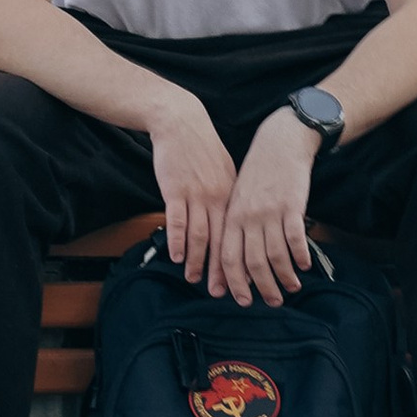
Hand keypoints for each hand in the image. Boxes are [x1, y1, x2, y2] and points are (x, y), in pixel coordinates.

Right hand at [148, 93, 239, 287]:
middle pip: (222, 241)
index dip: (238, 261)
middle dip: (222, 270)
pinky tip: (177, 257)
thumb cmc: (201, 149)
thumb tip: (232, 223)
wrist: (182, 123)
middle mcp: (218, 198)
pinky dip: (178, 241)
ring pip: (200, 235)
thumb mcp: (224, 171)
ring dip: (198, 261)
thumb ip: (228, 198)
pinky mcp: (176, 190)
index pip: (237, 235)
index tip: (240, 282)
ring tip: (195, 280)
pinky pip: (178, 221)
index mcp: (232, 195)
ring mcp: (197, 194)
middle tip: (221, 293)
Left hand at [219, 114, 317, 306]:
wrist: (279, 143)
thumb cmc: (258, 174)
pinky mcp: (292, 206)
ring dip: (285, 277)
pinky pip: (295, 239)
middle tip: (273, 302)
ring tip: (292, 287)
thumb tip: (238, 262)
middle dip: (263, 288)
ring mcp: (270, 212)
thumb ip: (236, 227)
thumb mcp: (238, 197)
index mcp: (232, 217)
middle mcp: (249, 217)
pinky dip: (300, 256)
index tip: (243, 300)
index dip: (235, 282)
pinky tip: (304, 266)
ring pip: (276, 256)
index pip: (229, 258)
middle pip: (253, 263)